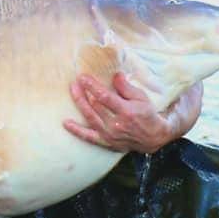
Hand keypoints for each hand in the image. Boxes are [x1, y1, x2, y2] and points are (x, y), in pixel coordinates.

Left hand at [64, 73, 200, 153]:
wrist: (153, 137)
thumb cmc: (146, 114)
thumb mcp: (141, 97)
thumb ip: (126, 87)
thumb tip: (114, 75)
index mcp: (126, 111)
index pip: (105, 97)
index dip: (92, 86)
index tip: (83, 77)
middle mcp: (116, 124)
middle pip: (95, 107)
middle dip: (83, 93)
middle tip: (75, 81)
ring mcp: (110, 135)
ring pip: (90, 118)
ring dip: (79, 103)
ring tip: (72, 91)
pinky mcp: (106, 142)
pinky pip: (88, 137)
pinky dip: (77, 130)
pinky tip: (66, 123)